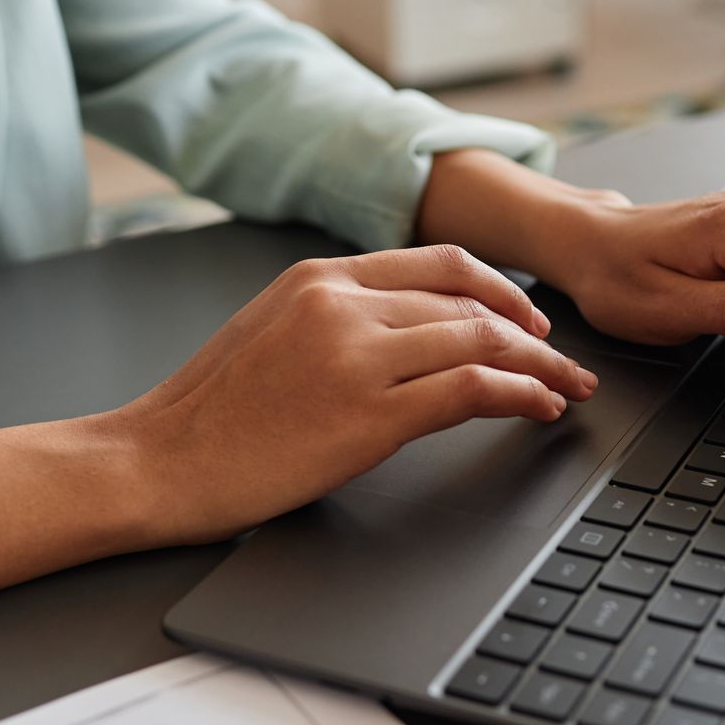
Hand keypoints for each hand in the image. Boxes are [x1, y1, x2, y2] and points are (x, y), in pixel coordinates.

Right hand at [122, 245, 595, 544]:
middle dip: (533, 332)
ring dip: (540, 365)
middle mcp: (344, 304)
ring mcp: (359, 356)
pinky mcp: (371, 414)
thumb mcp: (271, 332)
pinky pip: (472, 389)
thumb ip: (339, 317)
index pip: (439, 263)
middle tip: (566, 358)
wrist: (157, 462)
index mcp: (320, 277)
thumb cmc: (208, 414)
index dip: (500, 288)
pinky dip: (520, 394)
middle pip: (471, 302)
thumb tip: (411, 331)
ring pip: (483, 339)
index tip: (529, 317)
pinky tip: (540, 407)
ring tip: (568, 387)